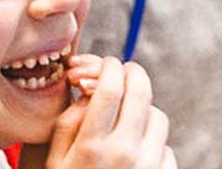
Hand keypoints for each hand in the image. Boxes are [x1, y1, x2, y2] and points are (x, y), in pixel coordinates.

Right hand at [30, 56, 175, 168]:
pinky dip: (154, 142)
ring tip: (129, 112)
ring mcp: (149, 167)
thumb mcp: (53, 159)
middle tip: (126, 69)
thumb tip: (89, 91)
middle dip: (134, 74)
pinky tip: (136, 147)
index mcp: (93, 145)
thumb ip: (69, 122)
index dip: (110, 67)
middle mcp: (126, 153)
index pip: (111, 87)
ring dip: (145, 108)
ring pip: (159, 118)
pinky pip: (167, 149)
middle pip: (142, 94)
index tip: (107, 62)